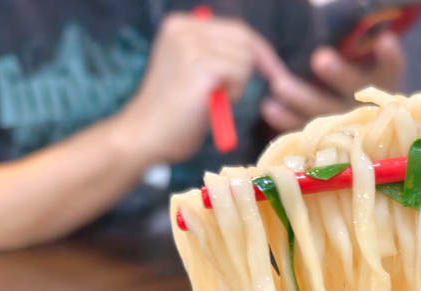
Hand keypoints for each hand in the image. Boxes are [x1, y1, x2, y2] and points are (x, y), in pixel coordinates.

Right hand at [116, 12, 277, 163]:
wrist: (145, 136)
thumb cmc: (171, 114)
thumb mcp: (190, 72)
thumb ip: (213, 55)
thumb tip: (253, 51)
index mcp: (180, 25)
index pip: (236, 29)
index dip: (259, 52)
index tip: (275, 73)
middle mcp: (184, 28)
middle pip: (245, 39)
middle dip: (254, 67)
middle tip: (241, 94)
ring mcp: (191, 44)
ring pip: (245, 57)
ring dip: (238, 84)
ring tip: (213, 100)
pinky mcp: (200, 65)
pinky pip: (239, 73)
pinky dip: (234, 92)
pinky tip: (212, 104)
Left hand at [259, 32, 404, 131]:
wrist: (343, 117)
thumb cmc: (349, 75)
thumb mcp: (357, 61)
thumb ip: (352, 47)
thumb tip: (357, 22)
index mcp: (382, 82)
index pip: (392, 69)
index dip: (390, 59)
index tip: (385, 42)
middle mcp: (365, 105)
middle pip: (354, 91)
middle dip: (339, 74)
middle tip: (321, 58)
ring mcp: (343, 123)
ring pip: (326, 113)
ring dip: (302, 98)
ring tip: (279, 84)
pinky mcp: (321, 136)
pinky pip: (303, 129)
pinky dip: (286, 120)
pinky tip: (269, 108)